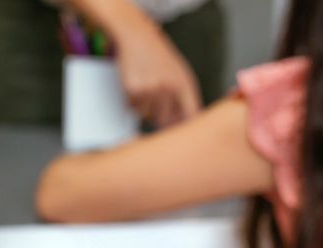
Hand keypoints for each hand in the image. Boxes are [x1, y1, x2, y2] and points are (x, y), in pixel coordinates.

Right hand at [105, 6, 202, 126]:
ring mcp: (151, 89)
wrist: (138, 37)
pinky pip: (132, 107)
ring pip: (146, 115)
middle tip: (155, 101)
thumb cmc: (158, 57)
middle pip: (165, 121)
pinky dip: (131, 100)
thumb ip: (184, 97)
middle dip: (159, 116)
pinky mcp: (134, 90)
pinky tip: (136, 83)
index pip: (190, 116)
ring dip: (144, 107)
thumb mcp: (178, 73)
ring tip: (145, 87)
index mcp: (185, 84)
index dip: (185, 128)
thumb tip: (184, 124)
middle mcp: (170, 88)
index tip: (181, 135)